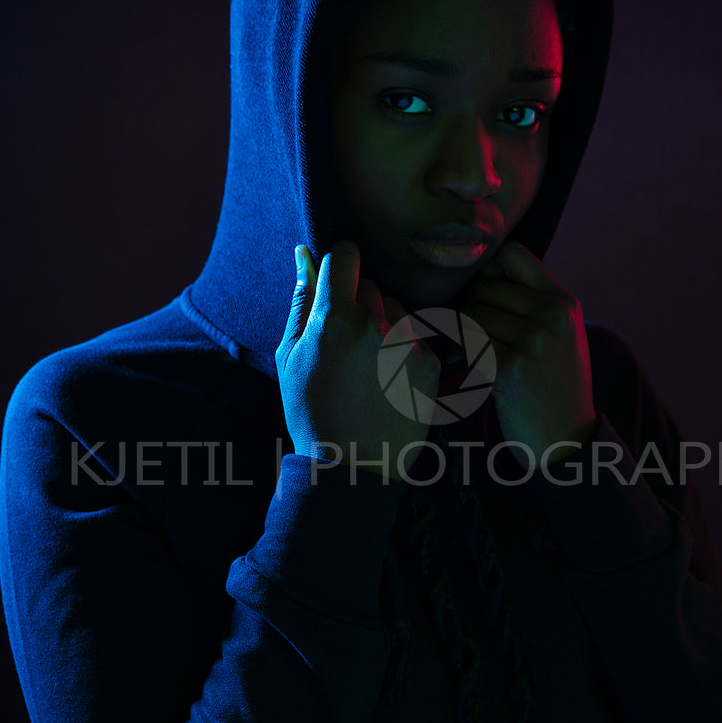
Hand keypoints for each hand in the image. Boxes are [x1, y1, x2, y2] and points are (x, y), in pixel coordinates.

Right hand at [276, 241, 439, 479]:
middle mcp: (378, 325)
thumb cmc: (312, 412)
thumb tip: (303, 256)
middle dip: (356, 300)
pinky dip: (402, 348)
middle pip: (370, 284)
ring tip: (365, 365)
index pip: (345, 255)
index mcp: (336, 319)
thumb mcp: (290, 356)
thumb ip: (300, 302)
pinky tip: (385, 379)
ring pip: (396, 308)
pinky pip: (415, 336)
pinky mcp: (432, 363)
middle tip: (342, 341)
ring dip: (382, 323)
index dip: (337, 264)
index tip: (333, 280)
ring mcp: (409, 344)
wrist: (354, 467)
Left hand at [459, 242, 596, 465]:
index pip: (513, 254)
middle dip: (469, 309)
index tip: (482, 294)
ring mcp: (533, 341)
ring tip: (466, 355)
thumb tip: (482, 272)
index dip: (488, 269)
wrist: (565, 440)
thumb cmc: (554, 385)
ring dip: (460, 333)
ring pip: (471, 314)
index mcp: (564, 303)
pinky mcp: (509, 368)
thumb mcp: (562, 336)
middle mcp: (553, 316)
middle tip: (469, 335)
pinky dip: (456, 351)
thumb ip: (535, 302)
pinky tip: (462, 366)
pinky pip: (464, 341)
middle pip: (484, 287)